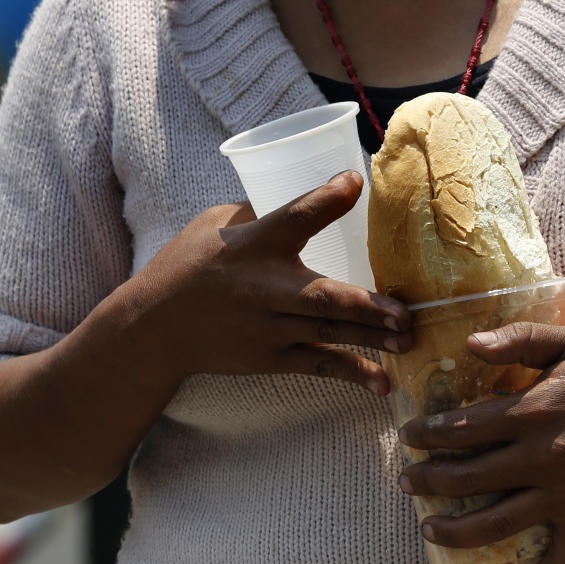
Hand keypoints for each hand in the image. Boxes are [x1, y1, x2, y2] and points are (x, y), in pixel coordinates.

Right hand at [128, 170, 409, 394]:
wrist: (154, 328)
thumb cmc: (191, 264)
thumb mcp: (217, 225)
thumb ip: (262, 212)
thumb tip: (316, 194)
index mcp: (252, 245)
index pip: (294, 217)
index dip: (327, 198)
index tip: (355, 181)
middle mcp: (264, 289)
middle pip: (322, 296)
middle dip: (366, 305)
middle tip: (404, 310)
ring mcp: (269, 328)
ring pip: (328, 332)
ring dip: (371, 337)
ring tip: (409, 337)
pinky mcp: (271, 357)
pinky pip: (318, 364)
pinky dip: (352, 372)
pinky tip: (383, 382)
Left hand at [398, 322, 564, 563]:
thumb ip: (519, 339)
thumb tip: (470, 344)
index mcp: (535, 411)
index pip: (466, 428)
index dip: (430, 433)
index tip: (408, 436)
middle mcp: (545, 458)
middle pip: (472, 478)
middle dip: (430, 482)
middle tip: (405, 481)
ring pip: (500, 524)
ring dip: (458, 530)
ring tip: (428, 530)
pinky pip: (559, 562)